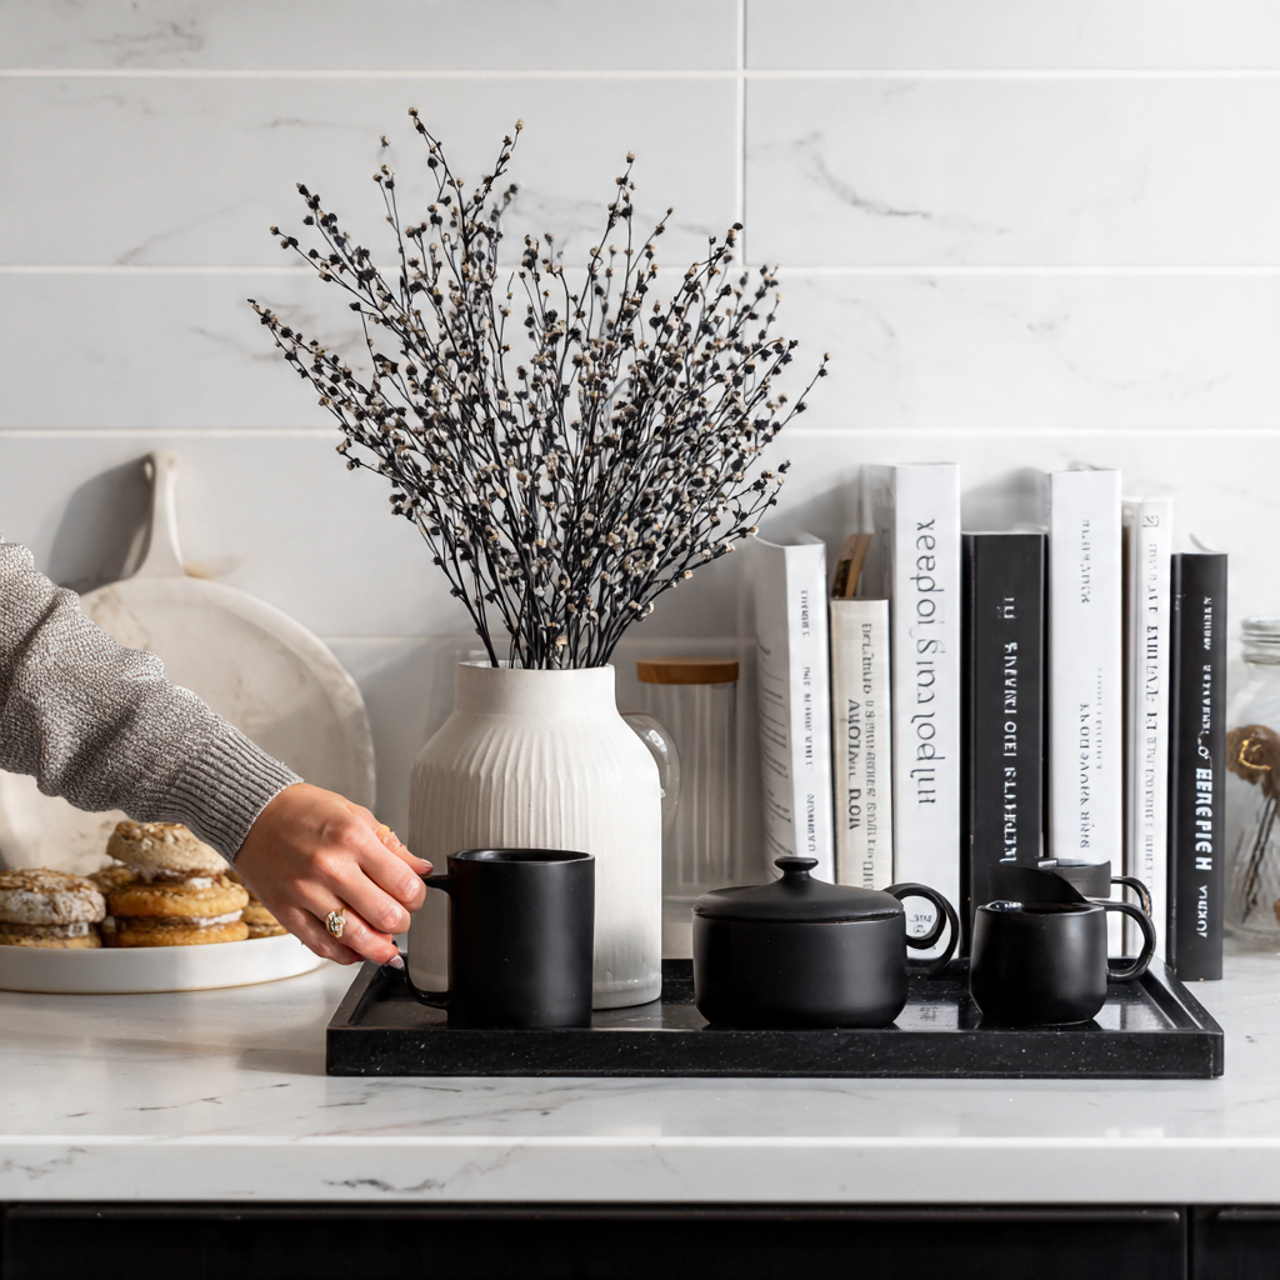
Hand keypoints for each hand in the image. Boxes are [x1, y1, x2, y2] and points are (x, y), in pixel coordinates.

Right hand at [233, 782, 430, 966]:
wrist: (253, 812)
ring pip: (355, 938)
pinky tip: (357, 949)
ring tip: (386, 943)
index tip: (414, 895)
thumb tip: (421, 868)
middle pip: (386, 916)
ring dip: (379, 947)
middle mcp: (330, 867)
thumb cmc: (304, 811)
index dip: (417, 896)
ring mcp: (305, 893)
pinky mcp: (285, 912)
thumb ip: (391, 845)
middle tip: (400, 916)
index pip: (404, 885)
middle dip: (402, 922)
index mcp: (353, 838)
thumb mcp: (356, 815)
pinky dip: (346, 954)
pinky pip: (322, 946)